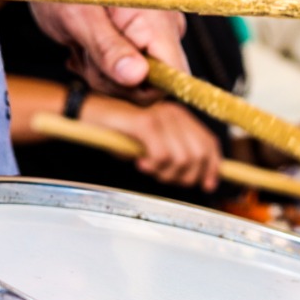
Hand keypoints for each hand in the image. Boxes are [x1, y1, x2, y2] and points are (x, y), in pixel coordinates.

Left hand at [0, 0, 187, 103]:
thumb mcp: (79, 19)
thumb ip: (108, 49)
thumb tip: (137, 77)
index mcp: (157, 21)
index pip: (175, 77)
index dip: (144, 87)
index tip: (110, 73)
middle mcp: (163, 31)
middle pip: (151, 87)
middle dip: (113, 81)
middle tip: (86, 54)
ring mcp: (152, 39)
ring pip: (133, 86)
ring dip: (101, 75)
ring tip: (83, 46)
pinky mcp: (138, 46)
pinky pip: (125, 78)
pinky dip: (100, 71)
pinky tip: (85, 49)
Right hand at [83, 97, 221, 190]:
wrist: (87, 116)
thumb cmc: (116, 134)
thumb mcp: (150, 147)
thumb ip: (172, 156)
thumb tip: (194, 176)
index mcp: (179, 116)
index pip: (209, 143)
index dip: (213, 167)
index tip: (208, 185)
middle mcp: (174, 113)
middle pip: (199, 155)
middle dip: (185, 176)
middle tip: (163, 178)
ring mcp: (160, 116)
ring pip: (183, 159)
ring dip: (166, 173)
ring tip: (148, 169)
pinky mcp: (145, 123)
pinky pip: (162, 155)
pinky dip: (153, 167)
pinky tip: (140, 163)